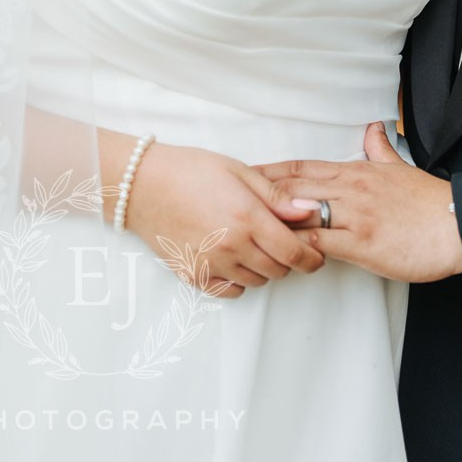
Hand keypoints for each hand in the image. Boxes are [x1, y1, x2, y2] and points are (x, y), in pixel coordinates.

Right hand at [125, 142, 323, 298]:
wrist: (144, 185)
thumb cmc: (192, 170)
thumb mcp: (240, 172)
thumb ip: (277, 197)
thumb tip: (310, 211)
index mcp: (247, 217)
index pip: (293, 253)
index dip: (312, 258)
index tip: (317, 254)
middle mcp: (231, 246)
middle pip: (278, 270)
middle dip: (289, 260)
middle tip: (284, 241)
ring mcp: (211, 265)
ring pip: (256, 281)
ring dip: (265, 268)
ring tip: (256, 244)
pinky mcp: (194, 275)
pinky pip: (230, 291)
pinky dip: (240, 280)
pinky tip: (236, 258)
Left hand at [256, 122, 461, 282]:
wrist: (457, 225)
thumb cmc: (428, 202)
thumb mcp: (400, 168)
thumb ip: (381, 149)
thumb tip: (374, 127)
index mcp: (356, 171)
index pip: (303, 166)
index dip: (272, 170)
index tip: (244, 173)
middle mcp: (350, 188)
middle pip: (293, 186)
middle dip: (258, 192)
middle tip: (226, 196)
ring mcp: (354, 214)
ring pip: (301, 212)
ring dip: (271, 219)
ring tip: (240, 224)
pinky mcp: (362, 242)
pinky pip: (320, 243)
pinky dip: (296, 246)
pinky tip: (278, 252)